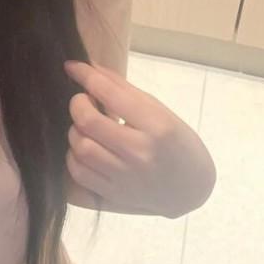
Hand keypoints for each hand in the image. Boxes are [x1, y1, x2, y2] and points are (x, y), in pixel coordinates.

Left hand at [62, 59, 214, 217]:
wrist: (190, 189)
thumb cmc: (178, 143)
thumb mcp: (160, 111)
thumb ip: (123, 90)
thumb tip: (89, 66)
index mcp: (157, 126)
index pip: (110, 95)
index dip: (86, 76)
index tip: (72, 67)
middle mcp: (140, 153)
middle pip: (87, 122)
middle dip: (78, 105)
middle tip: (84, 102)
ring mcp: (125, 178)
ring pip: (79, 148)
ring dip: (76, 131)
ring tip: (88, 128)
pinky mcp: (114, 196)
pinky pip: (78, 173)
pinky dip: (75, 157)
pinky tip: (87, 150)